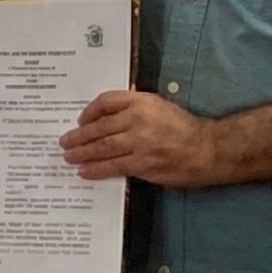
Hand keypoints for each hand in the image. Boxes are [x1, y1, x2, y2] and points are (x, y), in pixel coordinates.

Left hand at [60, 90, 218, 187]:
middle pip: (99, 127)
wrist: (206, 149)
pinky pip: (113, 166)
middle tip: (64, 142)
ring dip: (82, 153)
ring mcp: (139, 143)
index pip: (106, 101)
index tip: (81, 120)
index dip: (90, 111)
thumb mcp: (159, 106)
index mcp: (141, 101)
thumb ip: (135, 108)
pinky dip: (96, 169)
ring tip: (68, 157)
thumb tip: (107, 119)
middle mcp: (137, 119)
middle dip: (79, 136)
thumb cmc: (184, 127)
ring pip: (102, 148)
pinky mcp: (142, 164)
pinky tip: (85, 171)